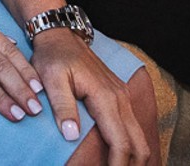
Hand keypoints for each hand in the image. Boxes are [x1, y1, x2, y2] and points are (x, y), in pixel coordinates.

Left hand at [30, 28, 151, 164]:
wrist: (61, 36)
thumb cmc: (54, 57)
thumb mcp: (51, 79)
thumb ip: (62, 106)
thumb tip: (71, 134)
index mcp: (105, 97)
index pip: (120, 142)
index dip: (117, 165)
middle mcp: (120, 99)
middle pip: (138, 144)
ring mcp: (122, 98)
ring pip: (139, 137)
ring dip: (133, 159)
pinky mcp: (119, 98)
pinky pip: (132, 128)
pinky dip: (130, 147)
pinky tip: (118, 157)